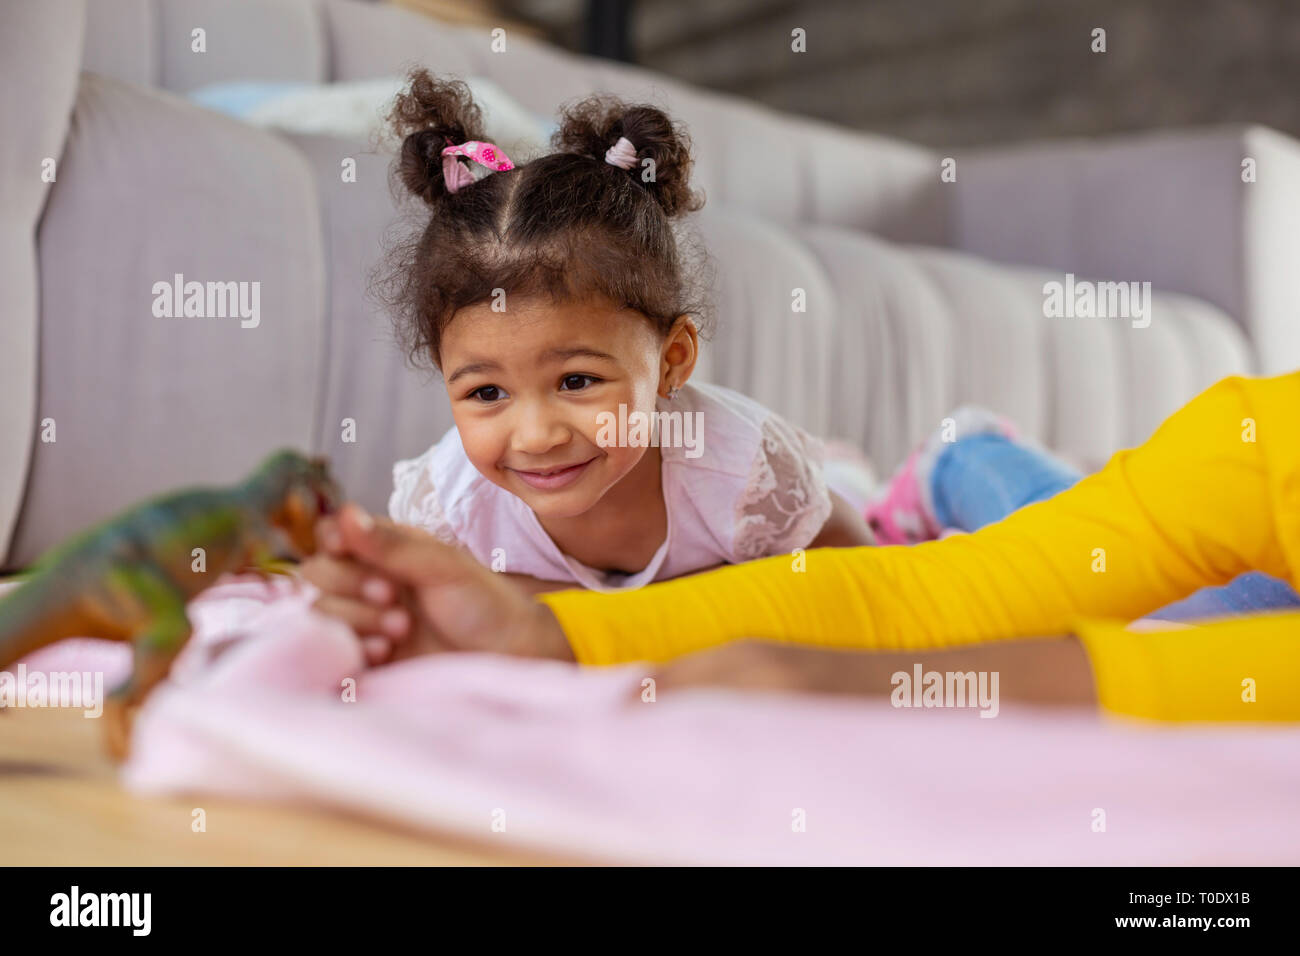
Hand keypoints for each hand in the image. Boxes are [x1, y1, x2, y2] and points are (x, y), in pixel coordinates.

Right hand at [302, 504, 574, 662]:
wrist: (507, 658)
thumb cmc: (484, 603)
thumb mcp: (443, 565)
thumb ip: (392, 545)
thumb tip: (348, 513)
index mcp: (382, 552)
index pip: (330, 537)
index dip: (333, 542)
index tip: (347, 549)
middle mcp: (364, 584)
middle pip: (315, 576)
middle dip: (349, 585)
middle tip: (391, 596)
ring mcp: (361, 623)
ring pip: (317, 614)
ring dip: (354, 619)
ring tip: (400, 628)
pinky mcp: (361, 660)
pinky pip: (328, 654)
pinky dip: (349, 649)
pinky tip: (384, 652)